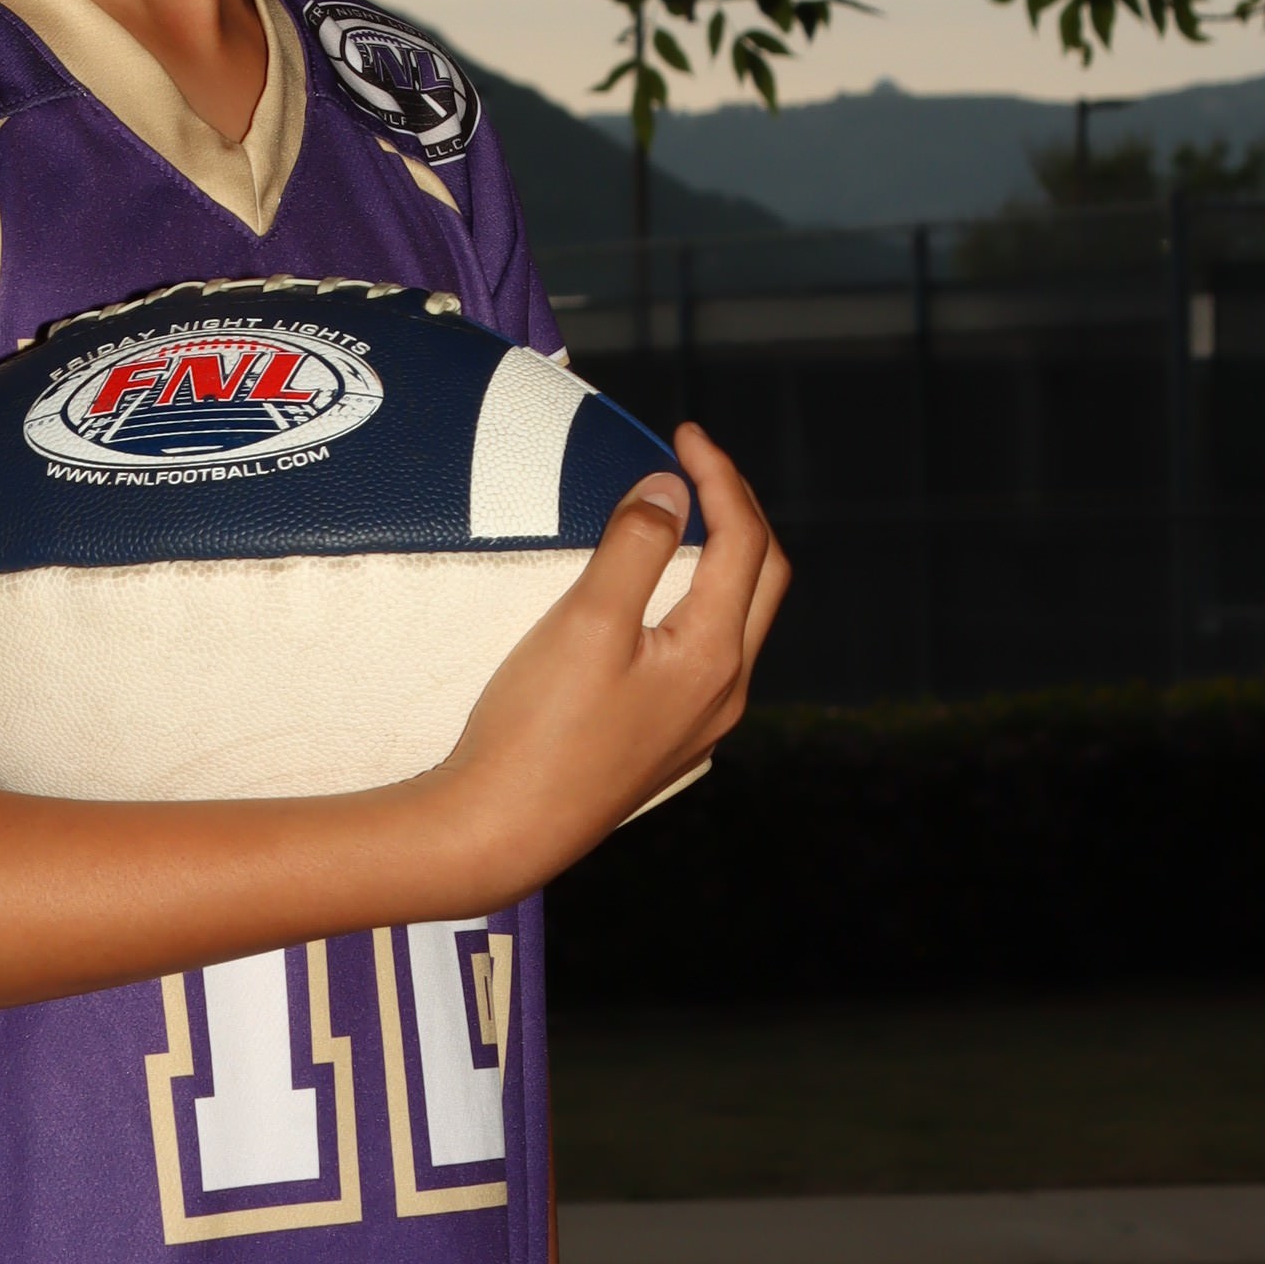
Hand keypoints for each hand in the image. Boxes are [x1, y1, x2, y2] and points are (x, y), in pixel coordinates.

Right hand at [427, 415, 787, 909]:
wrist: (501, 830)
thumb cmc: (538, 729)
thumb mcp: (586, 621)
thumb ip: (635, 545)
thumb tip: (670, 489)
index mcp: (715, 656)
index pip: (744, 540)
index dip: (719, 476)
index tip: (681, 433)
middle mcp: (724, 692)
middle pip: (763, 578)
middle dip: (738, 510)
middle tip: (695, 464)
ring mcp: (700, 724)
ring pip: (739, 618)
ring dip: (724, 557)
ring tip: (680, 516)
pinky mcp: (667, 742)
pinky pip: (708, 652)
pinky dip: (699, 601)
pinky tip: (657, 597)